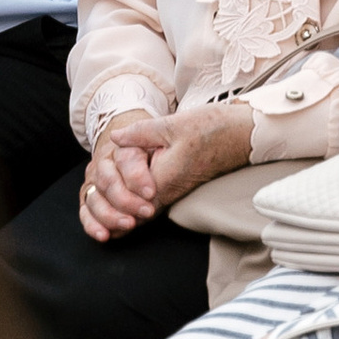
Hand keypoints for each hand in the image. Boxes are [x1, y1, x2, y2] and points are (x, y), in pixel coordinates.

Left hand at [78, 100, 255, 240]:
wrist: (243, 134)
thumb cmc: (212, 128)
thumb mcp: (171, 124)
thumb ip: (139, 133)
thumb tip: (115, 138)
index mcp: (163, 180)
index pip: (127, 201)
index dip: (109, 199)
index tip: (95, 188)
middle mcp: (169, 192)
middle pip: (132, 214)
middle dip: (111, 212)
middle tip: (95, 206)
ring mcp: (175, 192)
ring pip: (141, 212)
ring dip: (122, 211)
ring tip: (102, 206)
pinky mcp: (179, 188)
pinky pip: (151, 204)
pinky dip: (135, 205)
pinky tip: (123, 200)